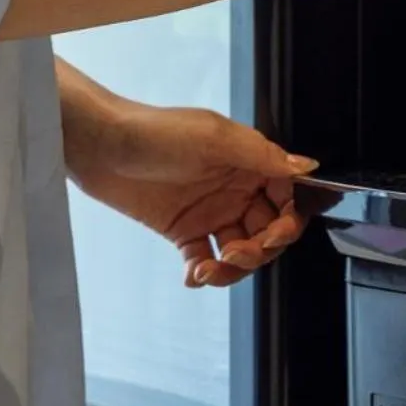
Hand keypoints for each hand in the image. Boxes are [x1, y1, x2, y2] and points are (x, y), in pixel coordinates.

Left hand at [69, 105, 314, 287]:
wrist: (99, 146)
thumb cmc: (153, 131)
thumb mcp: (214, 138)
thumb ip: (263, 155)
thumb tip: (306, 166)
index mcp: (248, 162)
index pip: (287, 198)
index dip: (288, 221)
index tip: (275, 236)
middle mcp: (233, 188)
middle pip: (267, 231)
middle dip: (258, 250)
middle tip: (237, 253)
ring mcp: (209, 211)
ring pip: (239, 250)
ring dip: (232, 268)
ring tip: (209, 270)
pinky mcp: (182, 230)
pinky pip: (205, 259)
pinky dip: (204, 273)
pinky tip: (194, 274)